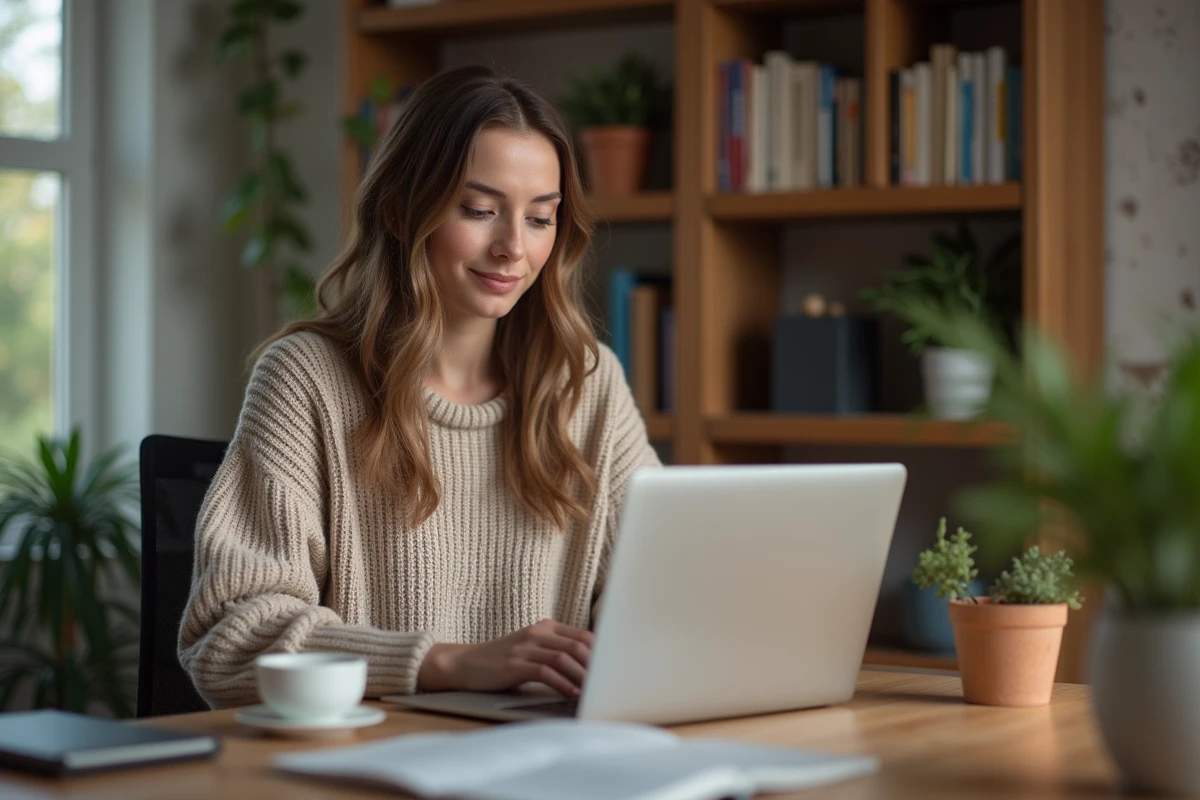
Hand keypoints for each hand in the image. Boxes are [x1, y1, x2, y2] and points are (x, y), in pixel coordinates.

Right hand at [418, 619, 592, 696]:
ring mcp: (525, 647)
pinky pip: (545, 671)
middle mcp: (538, 633)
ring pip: (564, 658)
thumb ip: (556, 652)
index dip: (602, 654)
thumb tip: (589, 670)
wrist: (464, 663)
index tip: (613, 671)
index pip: (584, 636)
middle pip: (578, 645)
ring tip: (593, 691)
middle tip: (607, 684)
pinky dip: (562, 683)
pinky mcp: (515, 664)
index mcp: (546, 627)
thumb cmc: (502, 661)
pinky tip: (571, 693)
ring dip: (582, 676)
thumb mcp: (531, 649)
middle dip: (596, 667)